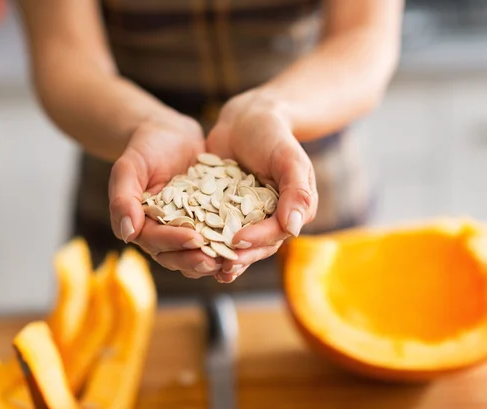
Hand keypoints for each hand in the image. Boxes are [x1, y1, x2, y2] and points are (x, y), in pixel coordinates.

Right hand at [109, 114, 222, 278]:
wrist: (171, 134)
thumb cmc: (145, 148)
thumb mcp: (129, 167)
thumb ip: (123, 199)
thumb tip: (127, 234)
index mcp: (141, 225)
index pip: (155, 241)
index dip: (174, 242)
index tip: (193, 239)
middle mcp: (162, 232)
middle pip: (176, 255)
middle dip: (195, 260)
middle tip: (216, 261)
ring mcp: (185, 229)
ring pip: (196, 254)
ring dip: (212, 259)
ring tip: (230, 260)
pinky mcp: (206, 222)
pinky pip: (215, 238)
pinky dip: (227, 244)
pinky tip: (244, 242)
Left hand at [206, 90, 318, 282]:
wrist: (245, 119)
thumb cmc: (272, 135)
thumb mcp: (289, 158)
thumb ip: (297, 191)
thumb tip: (295, 228)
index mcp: (290, 211)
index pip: (275, 233)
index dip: (258, 240)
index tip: (238, 241)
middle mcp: (269, 218)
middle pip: (255, 245)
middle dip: (239, 257)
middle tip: (221, 267)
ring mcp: (244, 217)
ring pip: (235, 243)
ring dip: (221, 257)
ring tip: (206, 267)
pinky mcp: (221, 211)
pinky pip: (214, 229)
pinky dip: (204, 240)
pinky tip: (189, 248)